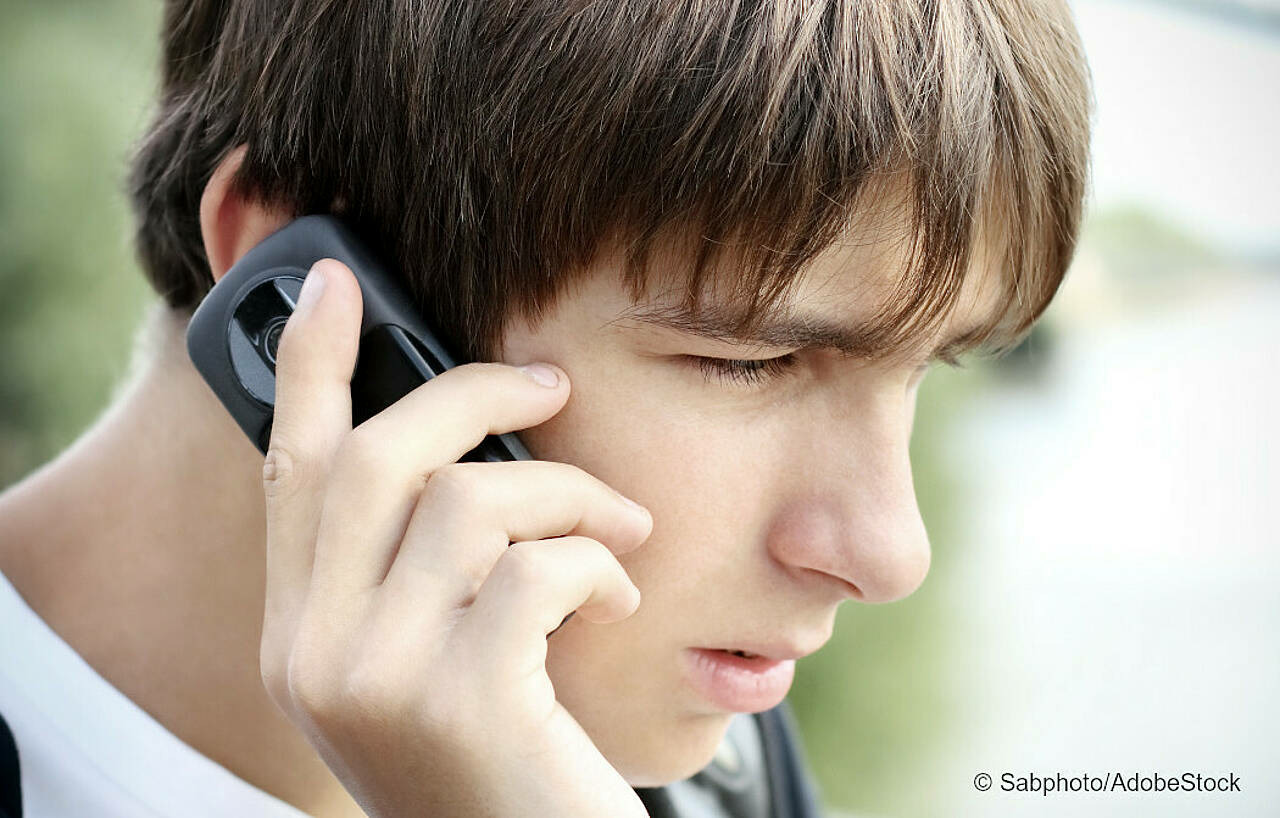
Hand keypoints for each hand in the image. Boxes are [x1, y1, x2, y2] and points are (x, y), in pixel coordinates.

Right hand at [257, 258, 653, 816]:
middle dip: (476, 397)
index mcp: (299, 635)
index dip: (310, 365)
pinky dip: (599, 564)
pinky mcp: (462, 704)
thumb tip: (473, 444)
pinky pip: (539, 568)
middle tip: (553, 386)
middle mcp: (314, 656)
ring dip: (572, 498)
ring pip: (472, 503)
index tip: (333, 281)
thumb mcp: (433, 659)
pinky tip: (624, 602)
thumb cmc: (503, 757)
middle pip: (378, 459)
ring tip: (622, 536)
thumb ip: (417, 566)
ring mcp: (379, 682)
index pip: (290, 470)